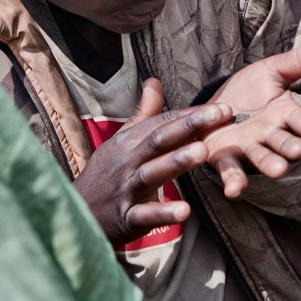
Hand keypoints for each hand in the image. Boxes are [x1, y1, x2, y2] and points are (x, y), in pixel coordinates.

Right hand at [73, 78, 231, 243]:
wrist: (75, 215)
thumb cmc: (105, 177)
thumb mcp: (120, 142)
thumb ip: (142, 115)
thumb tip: (154, 82)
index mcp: (127, 142)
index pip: (162, 123)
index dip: (192, 115)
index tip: (224, 108)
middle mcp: (126, 162)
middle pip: (159, 140)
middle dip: (189, 126)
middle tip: (220, 114)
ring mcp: (125, 190)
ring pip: (152, 173)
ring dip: (177, 162)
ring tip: (203, 152)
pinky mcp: (126, 218)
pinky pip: (146, 215)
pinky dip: (164, 213)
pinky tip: (185, 211)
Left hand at [204, 41, 300, 198]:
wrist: (213, 107)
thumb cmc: (247, 91)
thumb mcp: (270, 71)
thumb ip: (299, 62)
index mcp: (283, 114)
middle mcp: (268, 135)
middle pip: (283, 142)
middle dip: (291, 146)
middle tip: (299, 150)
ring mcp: (248, 148)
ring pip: (261, 157)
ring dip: (269, 164)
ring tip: (279, 171)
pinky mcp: (225, 158)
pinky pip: (231, 172)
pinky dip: (234, 183)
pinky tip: (234, 192)